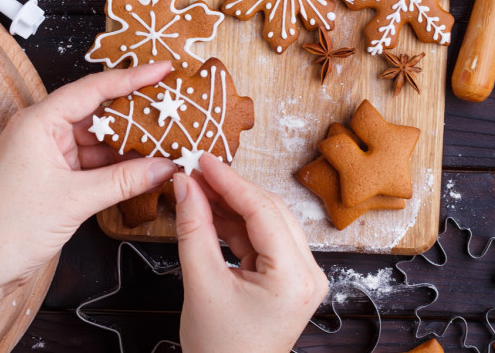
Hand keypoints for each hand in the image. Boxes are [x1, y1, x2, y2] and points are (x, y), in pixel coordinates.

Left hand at [0, 63, 177, 293]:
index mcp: (39, 121)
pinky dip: (115, 165)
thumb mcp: (75, 200)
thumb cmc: (8, 227)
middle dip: (135, 114)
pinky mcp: (51, 175)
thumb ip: (124, 180)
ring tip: (165, 142)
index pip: (93, 89)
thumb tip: (165, 166)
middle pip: (97, 112)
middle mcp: (41, 130)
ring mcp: (46, 153)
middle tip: (172, 109)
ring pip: (97, 139)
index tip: (164, 69)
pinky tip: (142, 167)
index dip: (133, 78)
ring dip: (128, 144)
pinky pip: (90, 161)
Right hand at [174, 153, 328, 352]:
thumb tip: (184, 186)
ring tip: (197, 189)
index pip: (262, 211)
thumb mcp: (201, 283)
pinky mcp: (289, 280)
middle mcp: (309, 274)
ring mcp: (302, 277)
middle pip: (269, 212)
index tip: (202, 160)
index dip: (229, 181)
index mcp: (295, 277)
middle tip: (195, 172)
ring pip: (267, 223)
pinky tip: (210, 212)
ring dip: (232, 206)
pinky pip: (263, 240)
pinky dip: (236, 226)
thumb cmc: (220, 350)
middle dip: (230, 190)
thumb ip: (193, 228)